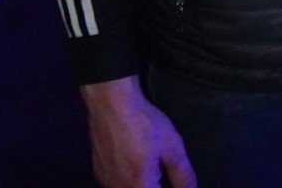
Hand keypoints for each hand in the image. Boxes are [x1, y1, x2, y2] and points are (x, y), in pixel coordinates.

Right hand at [81, 75, 195, 187]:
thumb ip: (183, 175)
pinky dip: (129, 178)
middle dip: (155, 184)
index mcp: (138, 187)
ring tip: (149, 161)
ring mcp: (106, 181)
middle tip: (161, 167)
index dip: (169, 186)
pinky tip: (134, 159)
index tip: (169, 175)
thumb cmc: (143, 123)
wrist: (111, 102)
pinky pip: (117, 183)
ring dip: (142, 182)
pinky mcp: (98, 171)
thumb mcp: (172, 147)